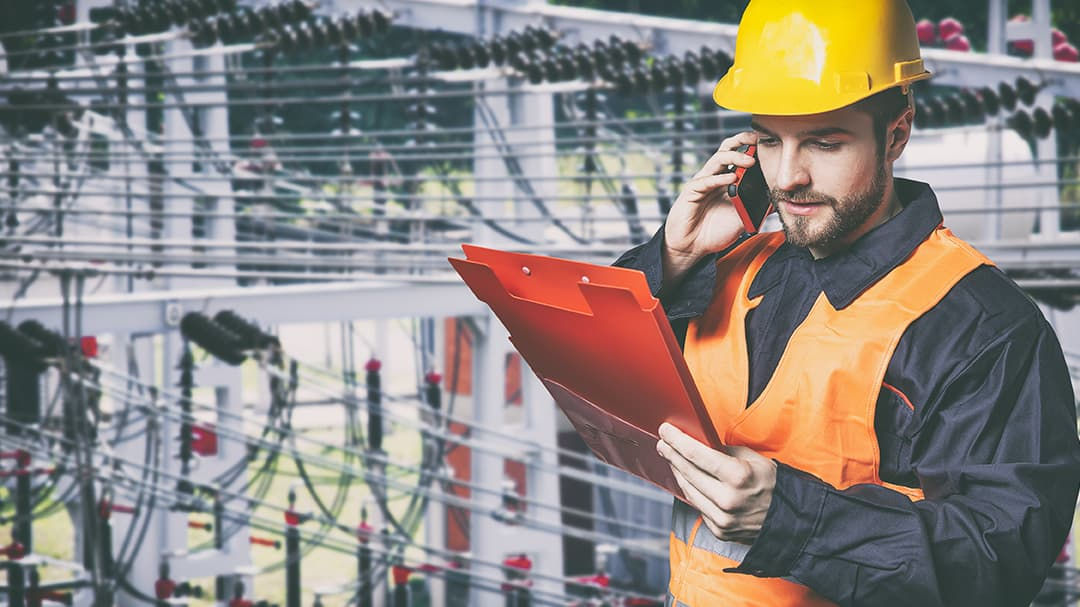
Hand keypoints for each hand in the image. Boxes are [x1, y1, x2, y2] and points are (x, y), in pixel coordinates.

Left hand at [657, 422, 775, 543]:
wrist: (789, 520)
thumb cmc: (772, 484)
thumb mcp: (754, 459)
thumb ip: (726, 452)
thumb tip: (700, 442)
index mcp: (738, 476)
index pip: (697, 454)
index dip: (678, 440)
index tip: (665, 430)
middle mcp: (728, 499)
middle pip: (688, 472)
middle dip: (672, 454)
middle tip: (662, 443)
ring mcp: (722, 518)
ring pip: (688, 490)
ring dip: (677, 472)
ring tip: (672, 459)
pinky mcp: (720, 531)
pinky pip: (698, 506)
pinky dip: (691, 491)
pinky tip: (686, 479)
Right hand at [663, 131, 758, 266]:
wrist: (692, 247)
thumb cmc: (715, 231)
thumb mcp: (743, 217)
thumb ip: (758, 207)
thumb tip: (781, 199)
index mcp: (726, 179)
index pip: (738, 154)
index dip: (750, 145)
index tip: (768, 141)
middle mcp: (714, 176)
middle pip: (726, 149)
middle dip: (741, 140)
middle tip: (757, 140)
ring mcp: (703, 183)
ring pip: (717, 160)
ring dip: (735, 157)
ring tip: (750, 161)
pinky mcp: (692, 193)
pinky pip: (706, 181)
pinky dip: (719, 178)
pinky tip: (732, 179)